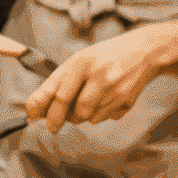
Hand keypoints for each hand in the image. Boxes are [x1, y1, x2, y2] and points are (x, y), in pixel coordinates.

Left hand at [25, 27, 175, 130]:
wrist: (145, 51)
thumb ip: (60, 83)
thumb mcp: (81, 60)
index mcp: (82, 63)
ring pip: (87, 118)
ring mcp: (113, 90)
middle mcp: (97, 76)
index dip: (43, 109)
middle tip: (53, 127)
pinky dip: (99, 114)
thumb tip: (38, 109)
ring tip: (87, 101)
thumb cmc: (106, 56)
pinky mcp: (125, 101)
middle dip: (58, 121)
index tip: (32, 117)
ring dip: (81, 116)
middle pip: (72, 110)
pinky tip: (105, 99)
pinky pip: (103, 118)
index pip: (58, 92)